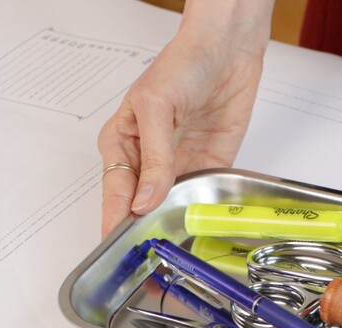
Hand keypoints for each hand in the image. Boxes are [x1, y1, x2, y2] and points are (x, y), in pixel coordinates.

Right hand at [97, 1, 273, 236]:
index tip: (118, 250)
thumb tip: (145, 199)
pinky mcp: (209, 167)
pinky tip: (203, 231)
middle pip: (140, 207)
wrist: (226, 52)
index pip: (115, 193)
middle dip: (144, 232)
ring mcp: (178, 166)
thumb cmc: (181, 65)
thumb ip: (154, 157)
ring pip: (171, 208)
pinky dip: (203, 213)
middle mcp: (148, 161)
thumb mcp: (157, 106)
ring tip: (175, 255)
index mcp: (122, 144)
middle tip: (149, 262)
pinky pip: (203, 198)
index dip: (115, 222)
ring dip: (174, 228)